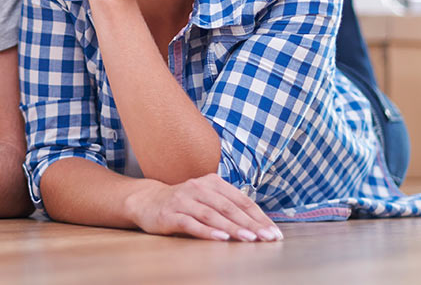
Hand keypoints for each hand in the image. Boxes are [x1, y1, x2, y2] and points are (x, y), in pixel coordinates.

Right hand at [125, 174, 281, 241]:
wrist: (147, 201)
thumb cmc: (184, 202)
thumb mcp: (206, 197)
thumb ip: (228, 205)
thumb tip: (258, 222)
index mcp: (211, 182)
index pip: (241, 200)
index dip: (259, 216)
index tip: (273, 232)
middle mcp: (198, 188)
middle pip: (229, 207)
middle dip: (250, 223)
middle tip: (266, 237)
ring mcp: (183, 200)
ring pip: (212, 214)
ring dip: (232, 227)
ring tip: (249, 238)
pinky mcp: (169, 214)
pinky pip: (191, 223)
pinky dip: (207, 231)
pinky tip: (220, 238)